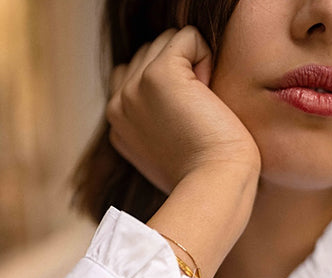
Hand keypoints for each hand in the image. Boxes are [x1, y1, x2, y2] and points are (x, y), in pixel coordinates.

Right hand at [106, 26, 260, 195]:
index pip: (133, 74)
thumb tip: (170, 97)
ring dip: (194, 66)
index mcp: (117, 126)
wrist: (214, 186)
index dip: (167, 86)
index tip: (184, 122)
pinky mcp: (158, 75)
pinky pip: (188, 37)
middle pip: (150, 52)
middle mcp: (118, 105)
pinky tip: (208, 95)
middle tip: (195, 118)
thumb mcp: (168, 150)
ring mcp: (133, 89)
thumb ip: (156, 121)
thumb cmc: (204, 175)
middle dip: (181, 73)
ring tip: (199, 108)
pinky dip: (206, 57)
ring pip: (167, 41)